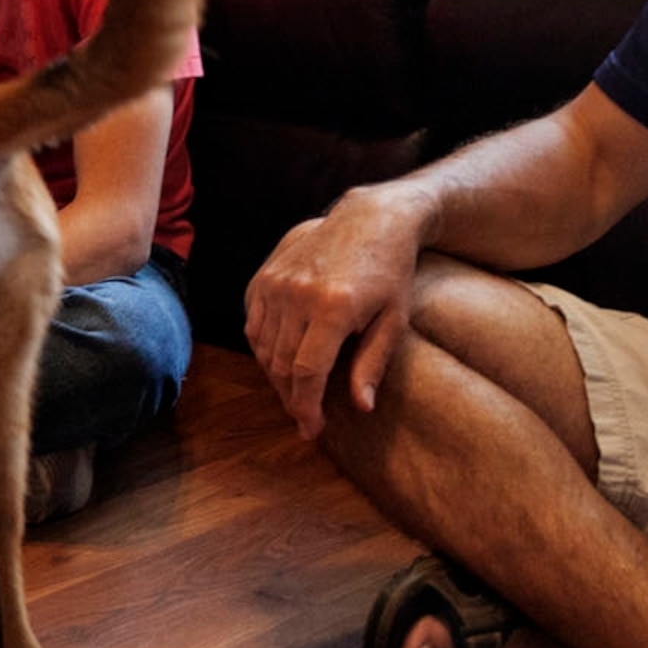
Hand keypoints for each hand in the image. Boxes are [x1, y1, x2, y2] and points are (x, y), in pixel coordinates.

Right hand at [244, 185, 429, 440]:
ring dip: (277, 378)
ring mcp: (275, 283)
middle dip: (292, 398)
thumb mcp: (394, 320)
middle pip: (281, 365)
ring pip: (263, 348)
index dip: (306, 407)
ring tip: (296, 393)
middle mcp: (296, 294)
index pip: (306, 372)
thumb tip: (361, 407)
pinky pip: (252, 325)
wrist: (370, 218)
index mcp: (332, 307)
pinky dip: (263, 350)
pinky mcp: (263, 276)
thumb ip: (373, 364)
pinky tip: (281, 362)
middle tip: (306, 418)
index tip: (313, 429)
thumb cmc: (390, 272)